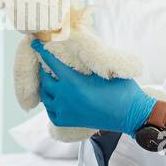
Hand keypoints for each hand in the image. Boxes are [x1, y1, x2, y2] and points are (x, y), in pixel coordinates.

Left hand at [31, 39, 155, 134]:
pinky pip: (51, 112)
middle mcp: (65, 97)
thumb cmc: (121, 89)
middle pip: (45, 80)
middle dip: (45, 70)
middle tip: (48, 64)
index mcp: (73, 82)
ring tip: (51, 80)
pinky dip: (50, 104)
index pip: (51, 62)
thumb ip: (87, 61)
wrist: (130, 114)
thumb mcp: (104, 70)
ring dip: (47, 87)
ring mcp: (65, 111)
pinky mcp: (68, 122)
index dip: (42, 51)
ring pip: (46, 97)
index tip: (34, 43)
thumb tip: (78, 47)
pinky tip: (55, 98)